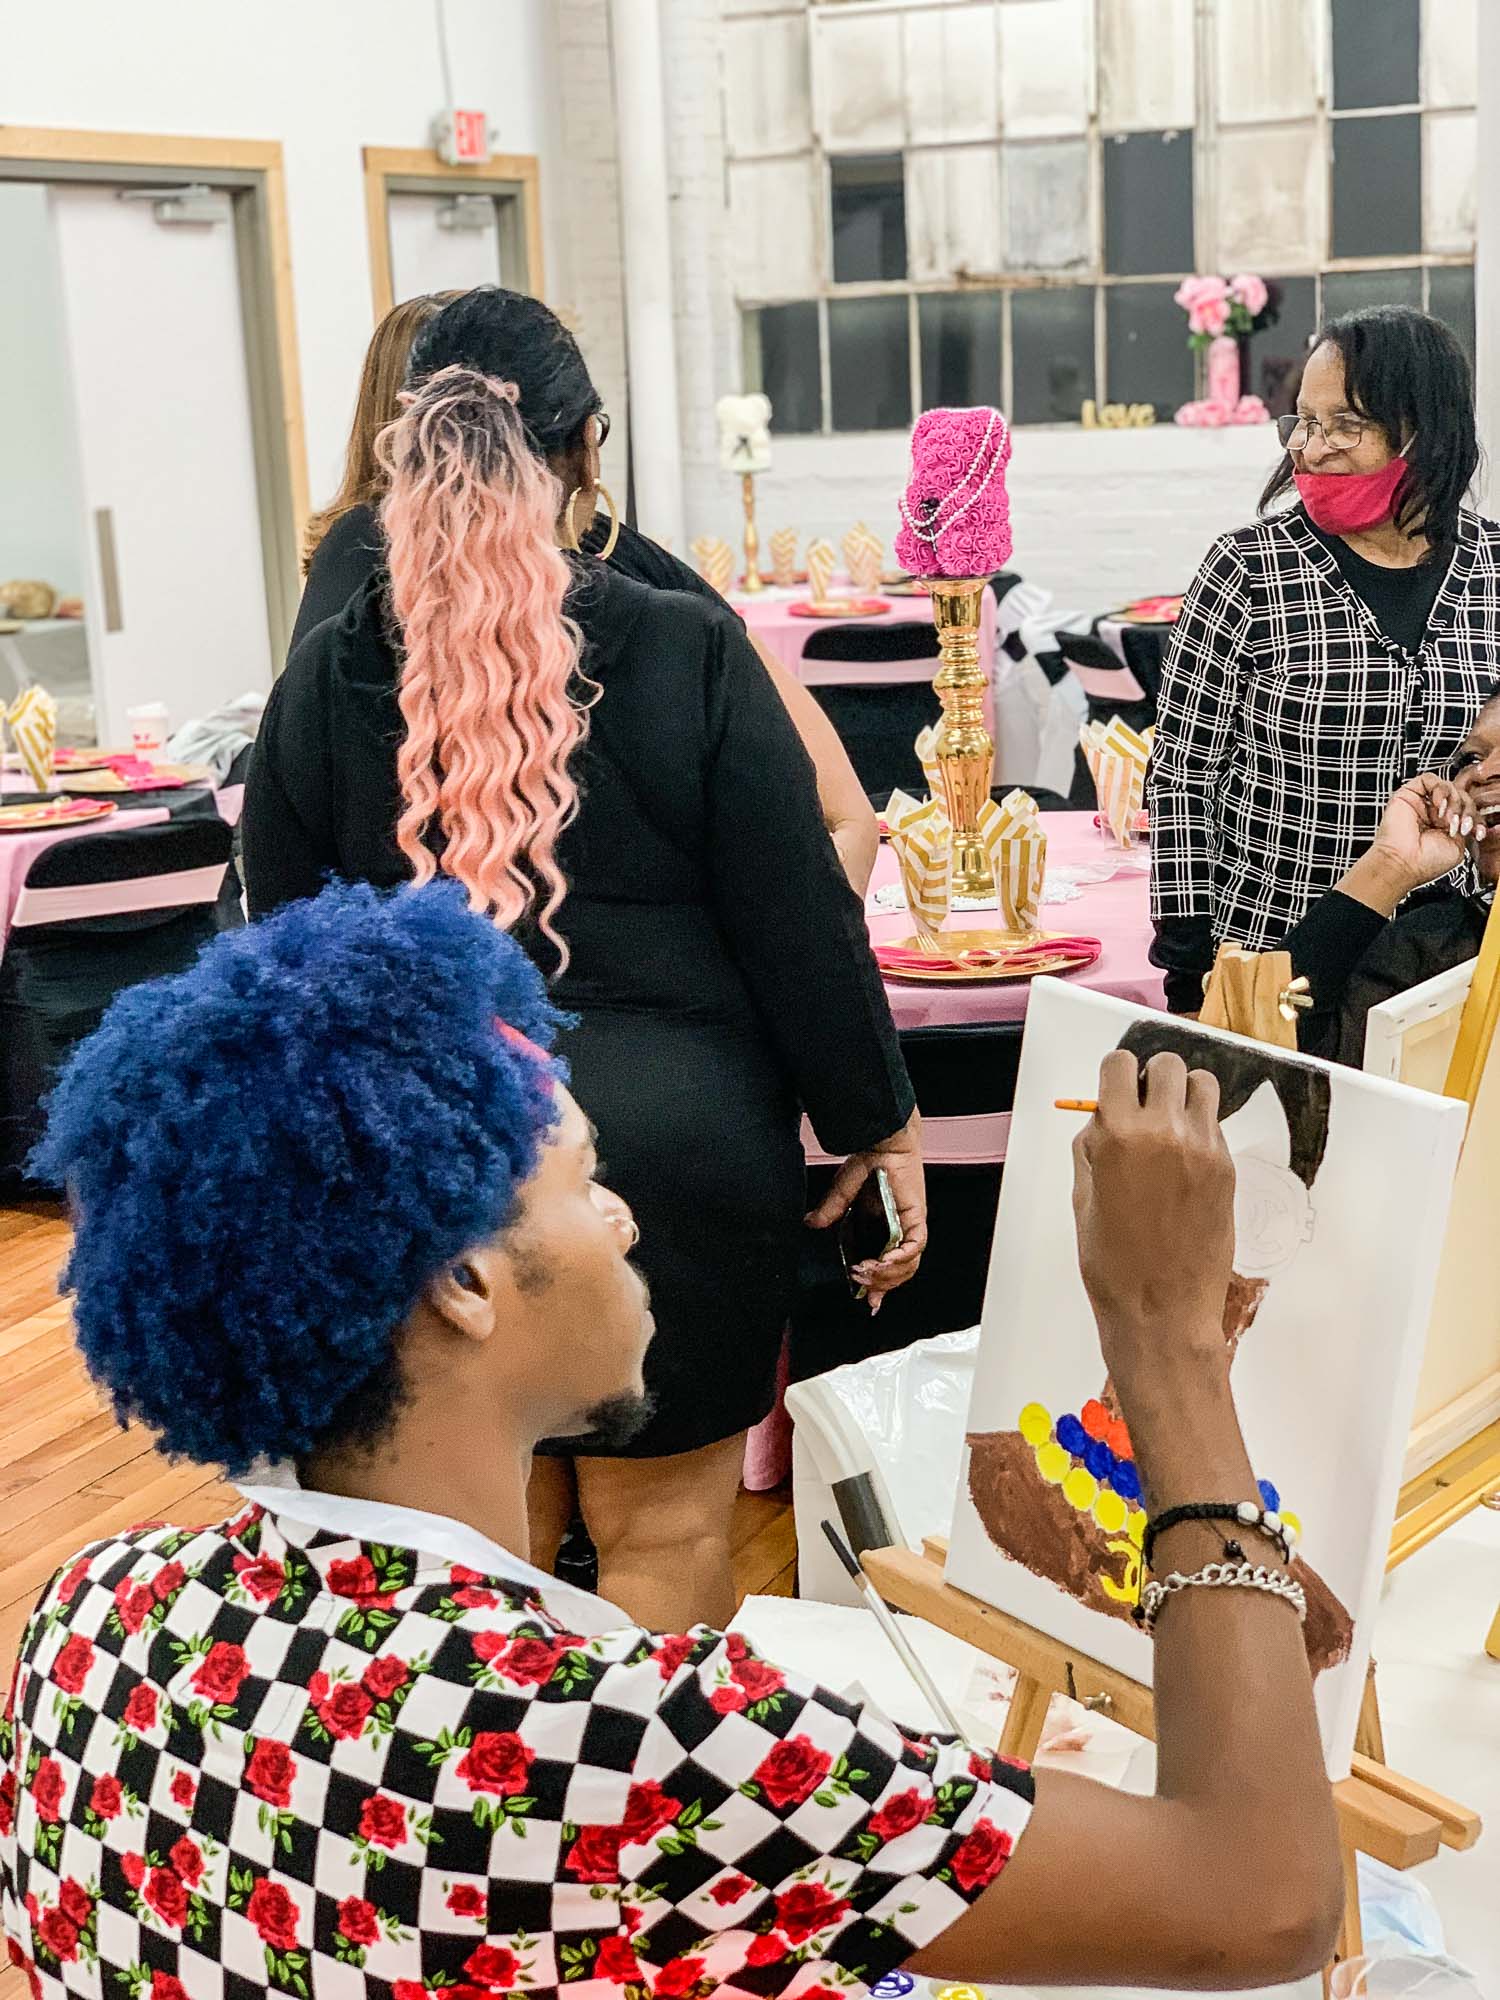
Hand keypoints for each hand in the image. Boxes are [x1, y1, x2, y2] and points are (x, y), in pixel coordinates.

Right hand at [807, 1108, 925, 1310]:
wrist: (882, 1142)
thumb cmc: (868, 1161)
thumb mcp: (842, 1192)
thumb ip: (830, 1211)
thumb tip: (811, 1223)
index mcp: (881, 1230)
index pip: (883, 1267)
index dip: (877, 1287)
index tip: (866, 1301)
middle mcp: (898, 1231)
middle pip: (897, 1273)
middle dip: (879, 1285)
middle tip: (861, 1285)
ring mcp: (909, 1226)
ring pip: (908, 1265)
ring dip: (888, 1274)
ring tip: (868, 1273)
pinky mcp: (916, 1217)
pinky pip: (915, 1247)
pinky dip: (901, 1258)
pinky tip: (886, 1261)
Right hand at [1071, 1051, 1233, 1386]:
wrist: (1162, 1309)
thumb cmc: (1113, 1264)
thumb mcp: (1083, 1198)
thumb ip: (1092, 1148)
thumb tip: (1102, 1119)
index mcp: (1118, 1135)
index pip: (1120, 1066)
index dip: (1115, 1075)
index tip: (1115, 1087)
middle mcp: (1164, 1132)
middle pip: (1166, 1065)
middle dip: (1151, 1078)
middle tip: (1143, 1104)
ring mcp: (1202, 1148)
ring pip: (1202, 1084)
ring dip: (1183, 1093)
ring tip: (1170, 1123)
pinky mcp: (1226, 1168)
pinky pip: (1214, 1124)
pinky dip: (1199, 1127)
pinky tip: (1184, 1159)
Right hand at [1367, 772, 1475, 892]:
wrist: (1403, 862)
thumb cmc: (1424, 862)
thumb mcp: (1458, 846)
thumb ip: (1466, 827)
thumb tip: (1471, 817)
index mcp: (1445, 827)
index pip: (1467, 810)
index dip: (1475, 817)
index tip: (1476, 832)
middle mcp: (1433, 814)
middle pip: (1461, 796)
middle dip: (1466, 810)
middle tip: (1460, 826)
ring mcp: (1422, 803)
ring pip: (1448, 787)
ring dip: (1454, 801)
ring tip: (1445, 818)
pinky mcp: (1409, 794)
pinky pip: (1430, 779)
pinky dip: (1439, 789)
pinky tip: (1439, 805)